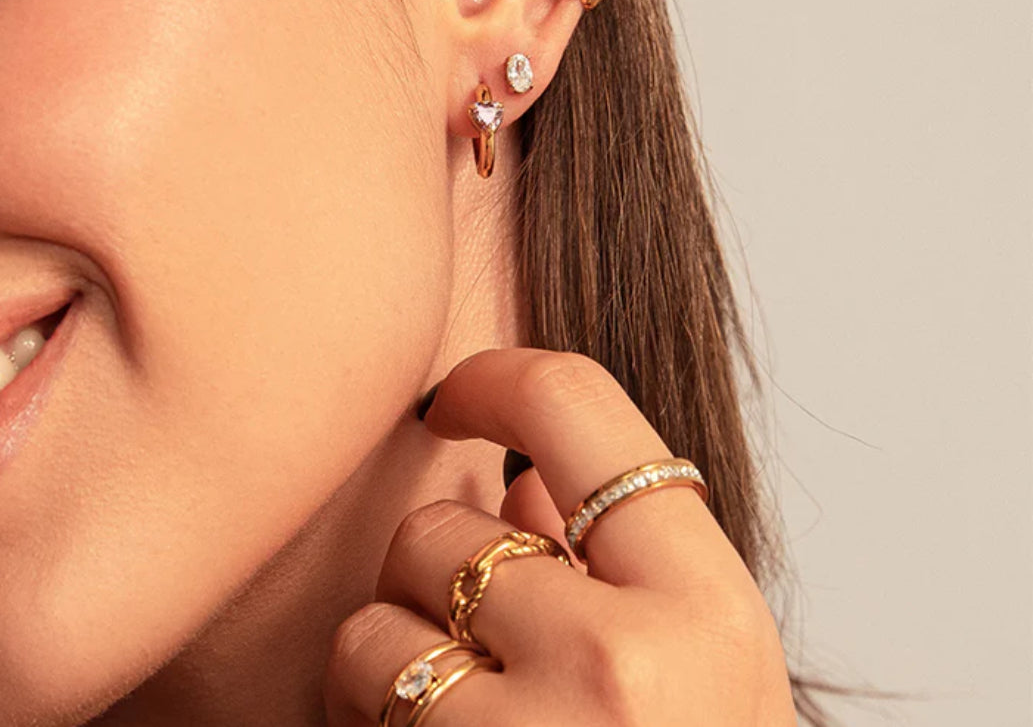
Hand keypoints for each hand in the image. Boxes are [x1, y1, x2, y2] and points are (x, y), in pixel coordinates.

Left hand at [323, 347, 796, 724]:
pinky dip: (364, 719)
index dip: (497, 376)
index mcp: (710, 607)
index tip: (457, 393)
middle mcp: (626, 664)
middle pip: (445, 529)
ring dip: (388, 657)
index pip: (578, 407)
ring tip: (461, 721)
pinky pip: (352, 697)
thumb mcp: (710, 676)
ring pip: (376, 620)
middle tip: (489, 648)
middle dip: (443, 576)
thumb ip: (633, 566)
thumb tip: (518, 469)